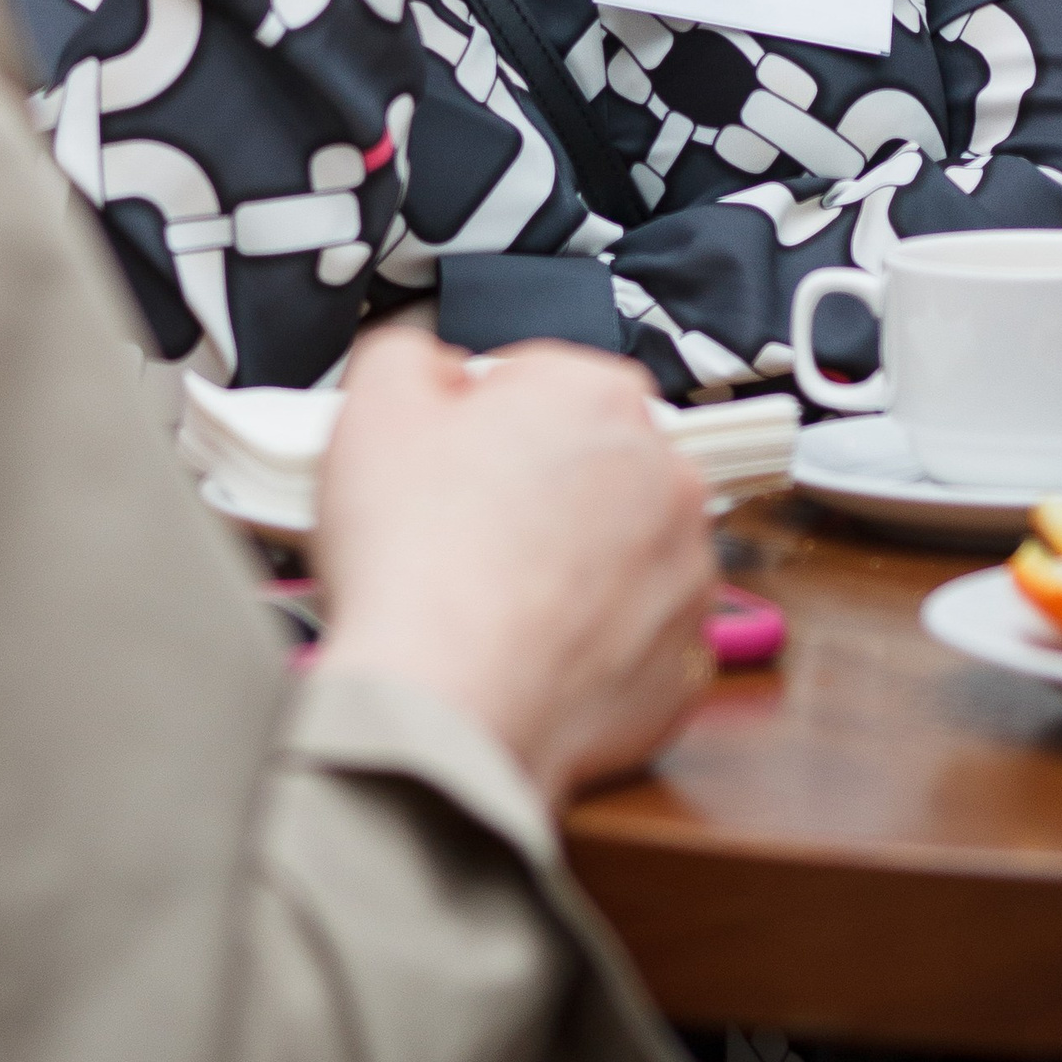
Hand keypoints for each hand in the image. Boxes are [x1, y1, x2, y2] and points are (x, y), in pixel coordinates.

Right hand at [309, 325, 714, 808]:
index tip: (451, 456)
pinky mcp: (682, 666)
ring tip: (489, 595)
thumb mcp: (374, 401)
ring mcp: (687, 577)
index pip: (543, 379)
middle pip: (593, 461)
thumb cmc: (416, 562)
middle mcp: (666, 477)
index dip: (482, 417)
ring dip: (571, 563)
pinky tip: (525, 649)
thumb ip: (412, 354)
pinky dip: (592, 644)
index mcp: (600, 395)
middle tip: (462, 526)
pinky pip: (636, 637)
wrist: (444, 706)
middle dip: (536, 486)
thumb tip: (434, 366)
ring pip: (623, 550)